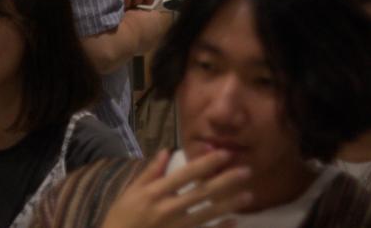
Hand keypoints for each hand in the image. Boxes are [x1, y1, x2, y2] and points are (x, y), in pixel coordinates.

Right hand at [101, 150, 251, 227]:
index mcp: (155, 192)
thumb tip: (167, 150)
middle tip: (247, 170)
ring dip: (229, 204)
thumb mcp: (130, 191)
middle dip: (226, 180)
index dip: (206, 163)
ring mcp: (177, 227)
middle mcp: (169, 208)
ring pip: (208, 214)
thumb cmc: (122, 216)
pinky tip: (235, 222)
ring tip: (248, 195)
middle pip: (202, 192)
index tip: (224, 152)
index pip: (186, 174)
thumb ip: (150, 172)